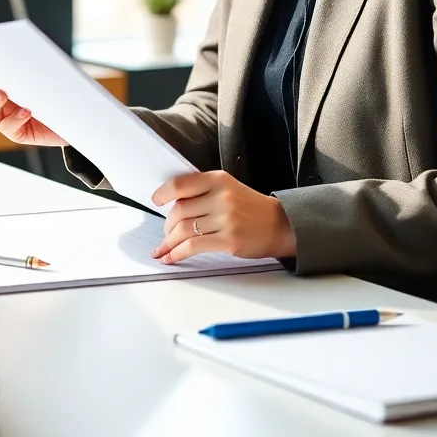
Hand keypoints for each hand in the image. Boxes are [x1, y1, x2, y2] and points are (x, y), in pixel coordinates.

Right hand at [0, 75, 68, 148]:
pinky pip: (9, 128)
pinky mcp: (18, 134)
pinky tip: (26, 112)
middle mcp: (3, 105)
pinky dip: (15, 119)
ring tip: (3, 95)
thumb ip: (32, 68)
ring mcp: (8, 120)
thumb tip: (26, 52)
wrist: (74, 118)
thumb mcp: (46, 76)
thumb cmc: (59, 94)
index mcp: (5, 88)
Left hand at [150, 170, 296, 262]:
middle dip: (167, 225)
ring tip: (165, 248)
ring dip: (169, 241)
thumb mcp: (228, 189)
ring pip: (184, 230)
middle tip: (166, 232)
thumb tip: (172, 205)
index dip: (163, 193)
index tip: (156, 201)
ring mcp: (226, 219)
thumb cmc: (251, 208)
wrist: (281, 225)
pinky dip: (177, 253)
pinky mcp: (229, 240)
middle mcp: (221, 197)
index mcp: (218, 179)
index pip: (180, 184)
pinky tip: (172, 257)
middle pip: (180, 210)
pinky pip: (193, 246)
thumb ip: (203, 191)